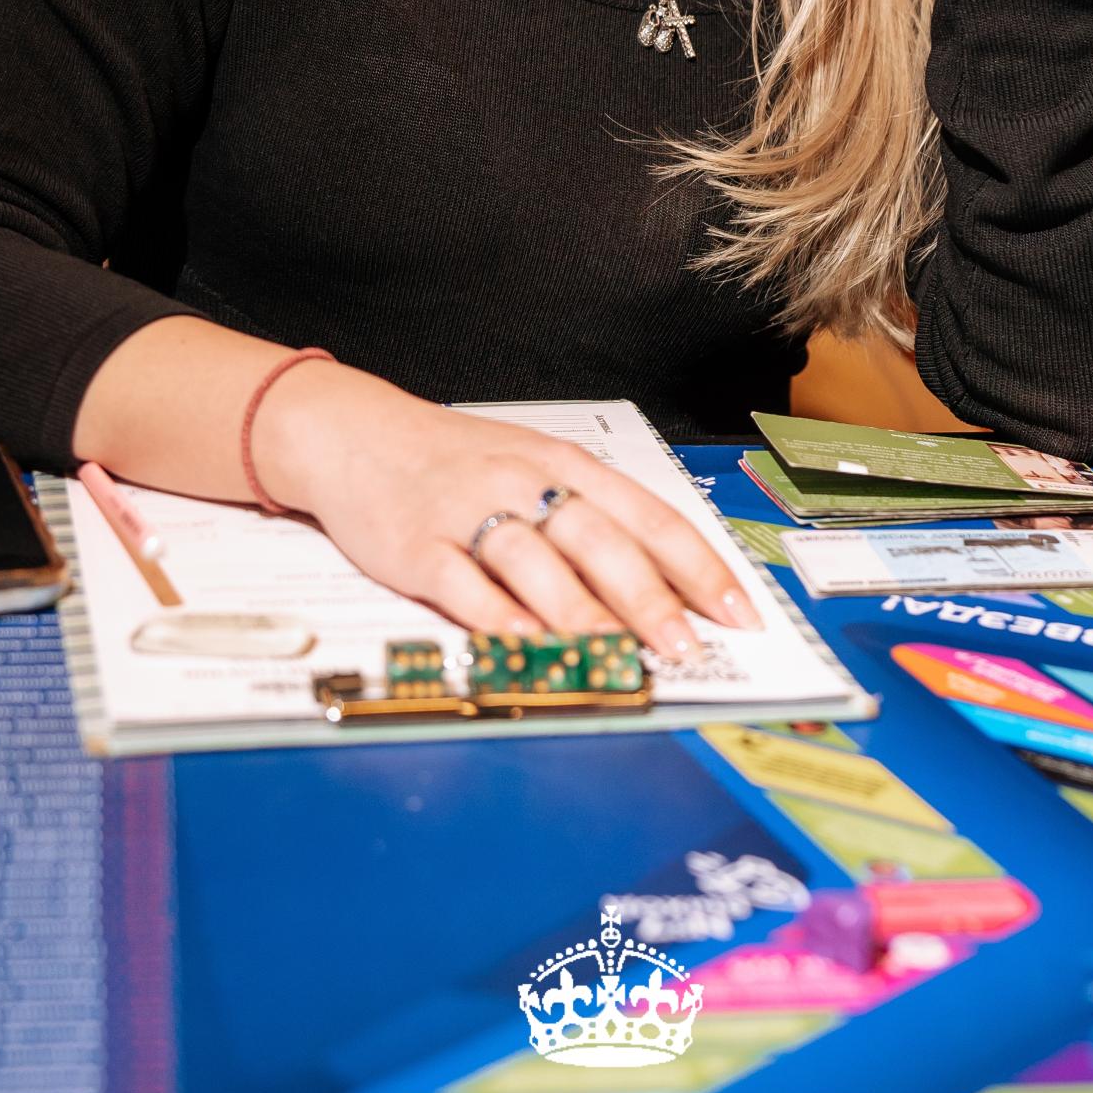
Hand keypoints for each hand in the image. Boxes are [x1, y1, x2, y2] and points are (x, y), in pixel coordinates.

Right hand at [259, 359, 761, 655]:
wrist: (354, 433)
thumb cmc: (456, 459)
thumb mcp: (533, 465)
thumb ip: (592, 519)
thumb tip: (667, 588)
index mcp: (563, 463)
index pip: (649, 516)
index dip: (698, 568)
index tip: (737, 614)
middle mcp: (522, 482)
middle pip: (599, 541)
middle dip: (649, 599)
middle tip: (686, 649)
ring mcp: (469, 514)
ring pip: (537, 564)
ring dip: (582, 615)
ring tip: (619, 659)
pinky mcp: (417, 547)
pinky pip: (466, 587)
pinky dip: (501, 621)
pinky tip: (531, 649)